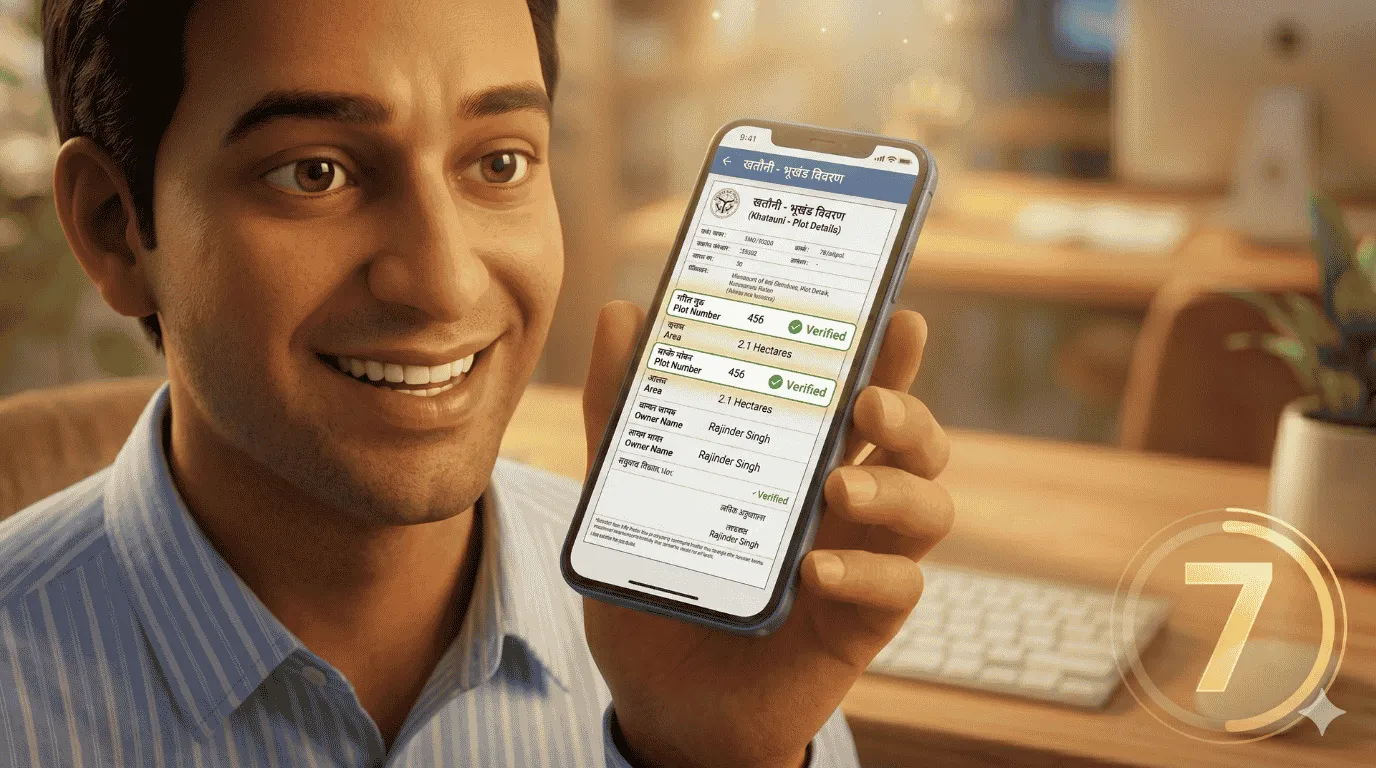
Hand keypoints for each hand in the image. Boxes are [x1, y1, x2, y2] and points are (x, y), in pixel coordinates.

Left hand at [581, 302, 953, 767]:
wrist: (666, 707)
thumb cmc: (662, 595)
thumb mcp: (627, 499)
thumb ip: (623, 413)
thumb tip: (620, 314)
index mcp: (802, 460)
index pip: (858, 393)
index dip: (887, 355)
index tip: (896, 315)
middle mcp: (843, 502)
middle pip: (913, 440)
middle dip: (907, 410)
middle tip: (865, 402)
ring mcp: (859, 558)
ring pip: (927, 506)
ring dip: (894, 487)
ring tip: (837, 486)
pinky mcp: (860, 621)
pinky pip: (898, 587)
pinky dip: (867, 571)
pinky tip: (819, 570)